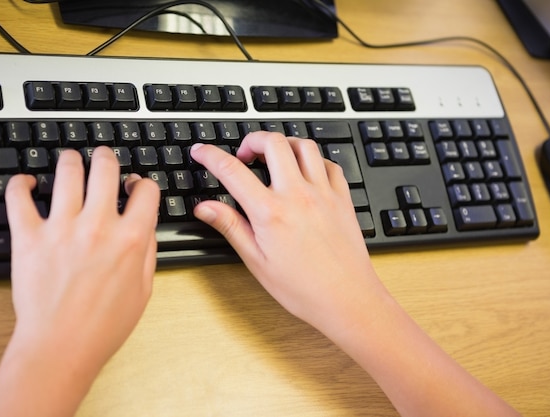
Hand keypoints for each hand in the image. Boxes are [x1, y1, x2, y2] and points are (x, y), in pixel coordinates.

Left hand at [5, 146, 159, 383]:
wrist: (61, 347)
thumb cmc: (103, 325)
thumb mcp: (144, 290)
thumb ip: (149, 251)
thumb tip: (146, 224)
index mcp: (131, 238)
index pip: (146, 189)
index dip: (142, 183)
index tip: (134, 186)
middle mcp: (98, 226)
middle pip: (105, 168)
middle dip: (106, 156)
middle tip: (102, 157)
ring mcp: (62, 228)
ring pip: (67, 171)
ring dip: (71, 160)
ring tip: (71, 162)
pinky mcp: (29, 236)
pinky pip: (19, 196)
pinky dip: (21, 183)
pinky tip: (28, 183)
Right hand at [191, 133, 520, 416]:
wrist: (348, 299)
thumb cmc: (303, 289)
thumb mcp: (257, 261)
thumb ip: (231, 227)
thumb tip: (205, 207)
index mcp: (270, 212)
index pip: (232, 170)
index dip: (210, 155)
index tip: (201, 151)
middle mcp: (297, 195)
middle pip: (273, 142)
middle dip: (252, 139)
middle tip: (244, 154)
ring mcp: (323, 193)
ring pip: (304, 146)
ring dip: (284, 144)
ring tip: (274, 158)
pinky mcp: (342, 199)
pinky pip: (329, 164)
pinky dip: (314, 160)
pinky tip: (306, 173)